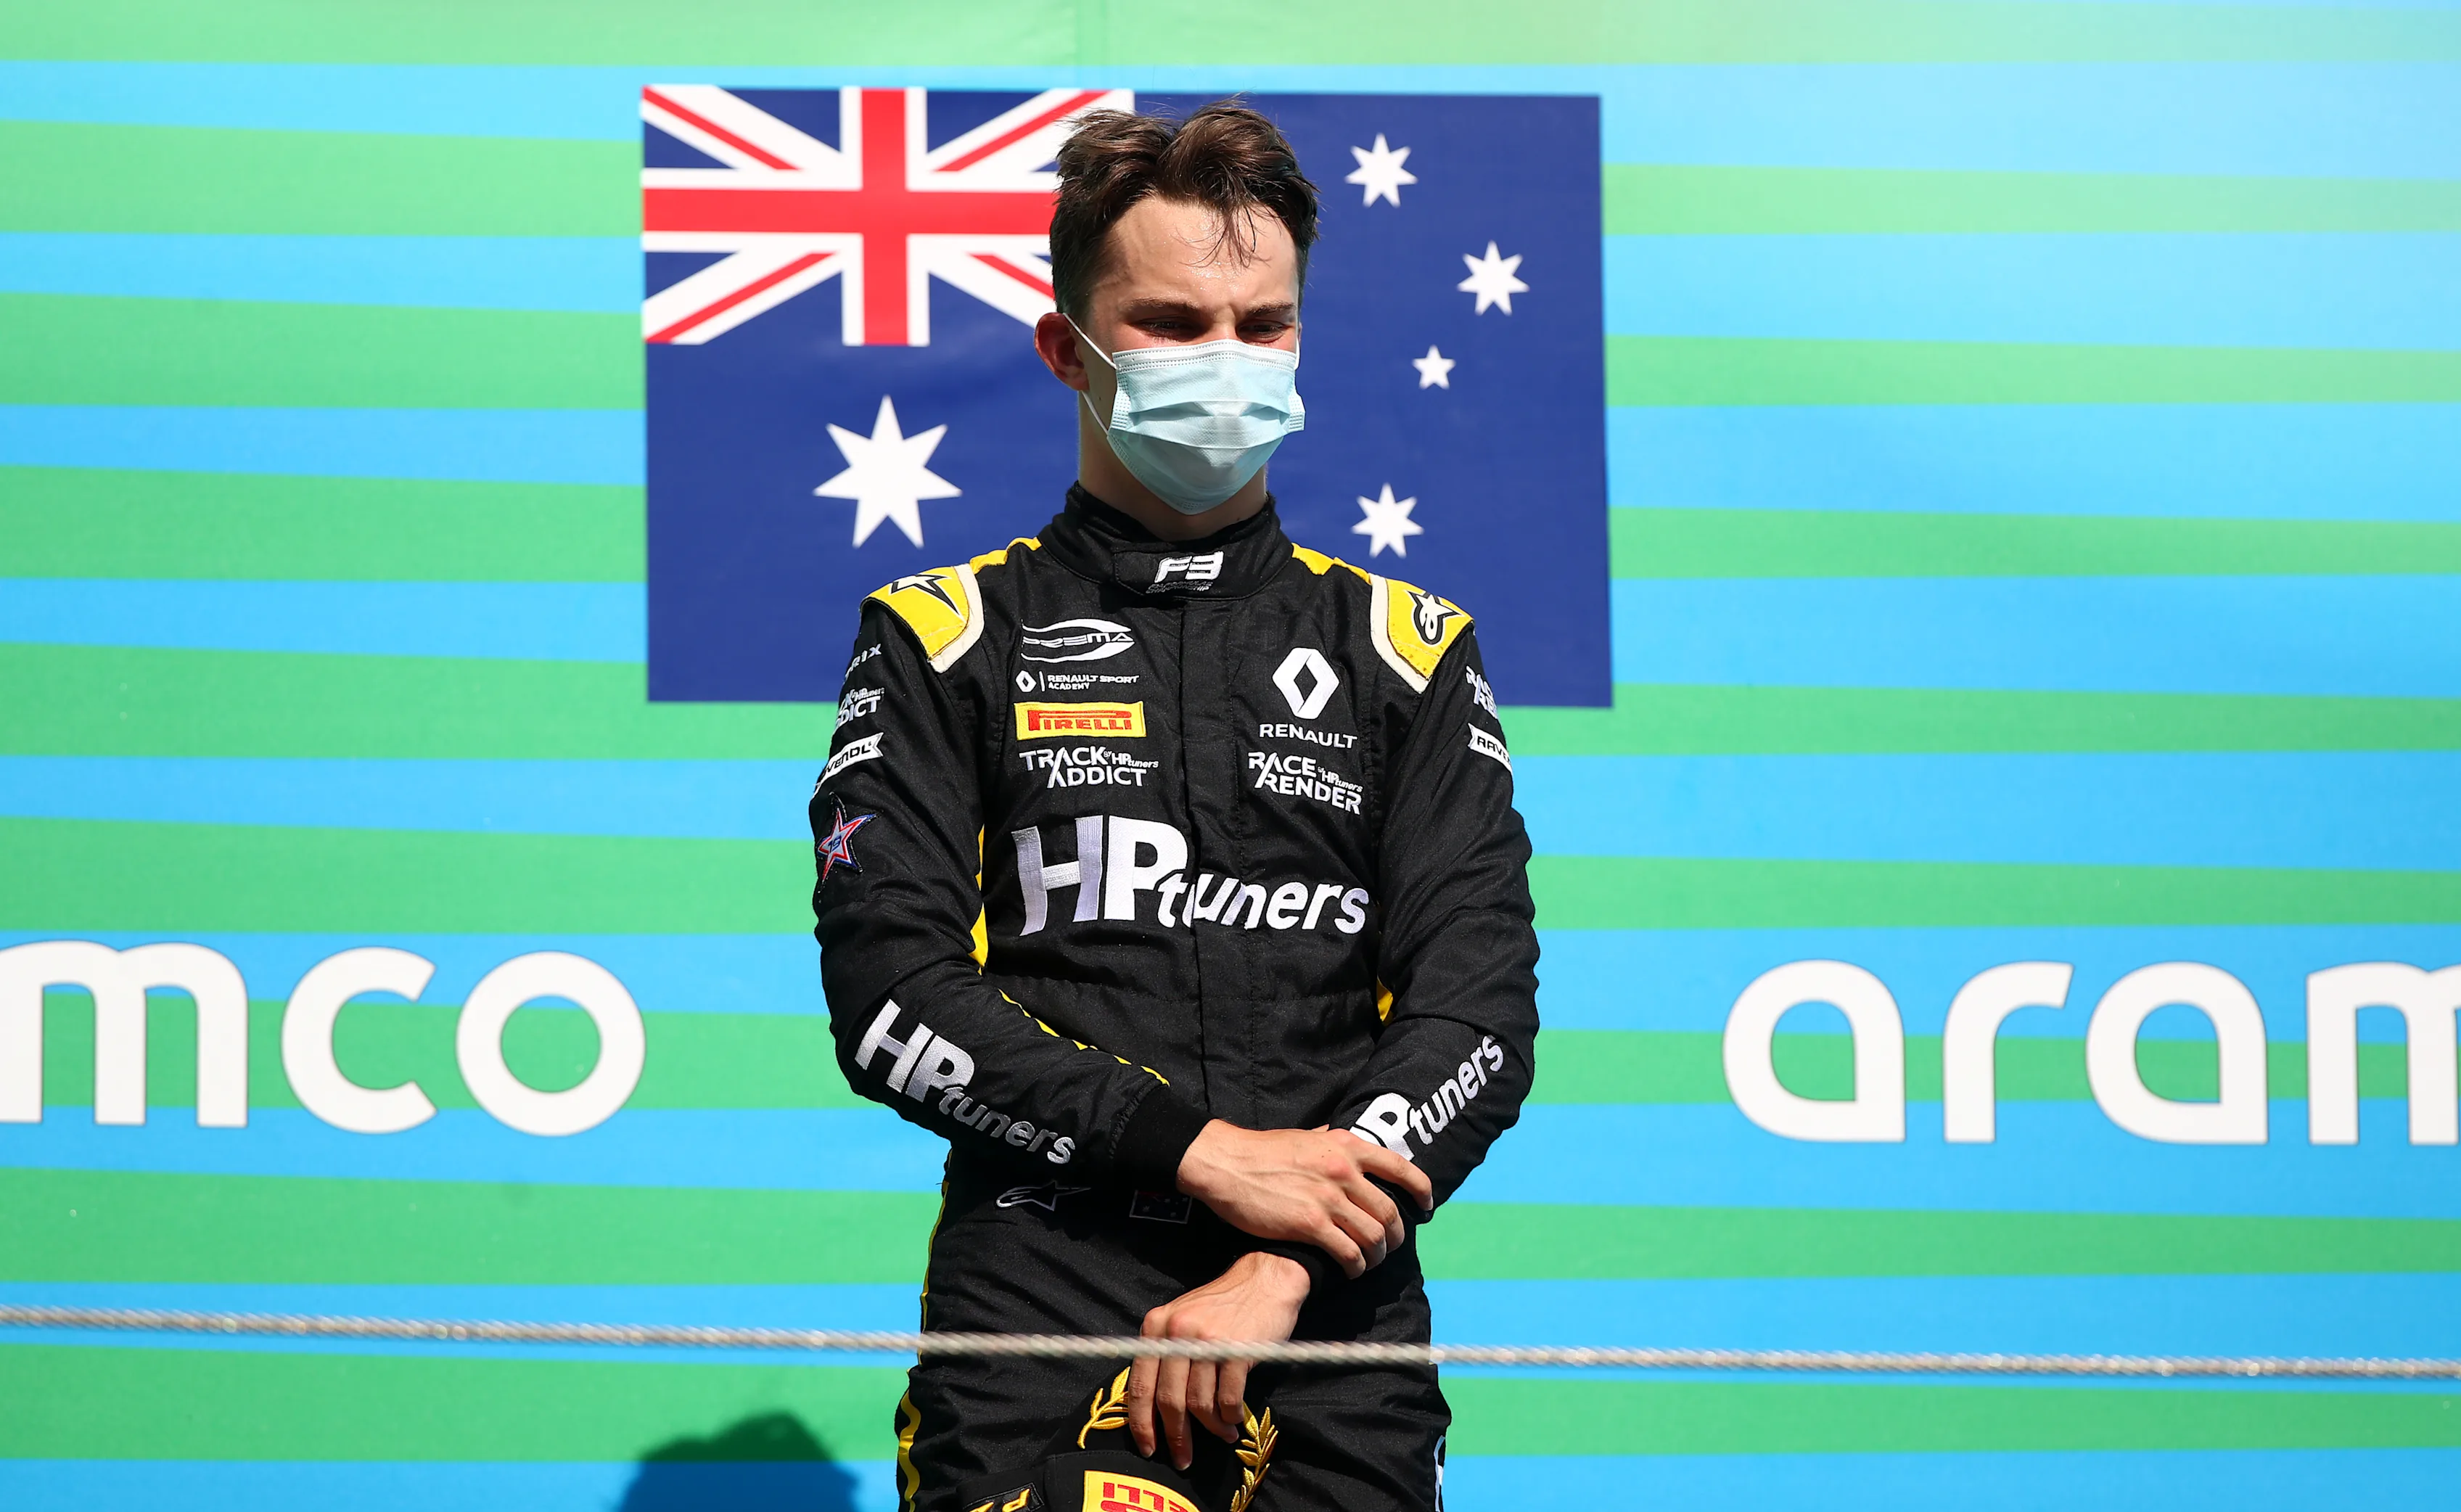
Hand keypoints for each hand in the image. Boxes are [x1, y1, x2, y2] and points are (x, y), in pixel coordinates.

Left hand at [1127, 1251, 1308, 1469]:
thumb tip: (1154, 1410)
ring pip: (1199, 1403)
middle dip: (1175, 1436)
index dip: (1141, 1424)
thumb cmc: (1223, 1308)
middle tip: (1183, 1458)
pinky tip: (1235, 1420)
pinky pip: (1228, 1398)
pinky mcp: (1237, 1349)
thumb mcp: (1182, 1321)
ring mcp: (1207, 1340)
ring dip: (1211, 1427)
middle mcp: (1176, 1331)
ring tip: (1222, 1434)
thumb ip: (1166, 1356)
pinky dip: (1230, 1416)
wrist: (1265, 1279)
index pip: (1140, 1385)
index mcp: (1156, 1326)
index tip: (1148, 1449)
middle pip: (1168, 1400)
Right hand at [1176, 1120, 1433, 1277]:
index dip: (1422, 1192)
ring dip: (1377, 1256)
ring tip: (1370, 1263)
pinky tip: (1351, 1270)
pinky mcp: (1310, 1224)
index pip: (1402, 1169)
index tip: (1425, 1208)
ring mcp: (1328, 1198)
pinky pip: (1348, 1253)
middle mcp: (1344, 1170)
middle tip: (1390, 1246)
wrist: (1227, 1163)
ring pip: (1373, 1236)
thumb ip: (1330, 1140)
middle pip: (1390, 1212)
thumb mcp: (1307, 1136)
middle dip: (1396, 1236)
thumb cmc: (1263, 1150)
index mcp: (1347, 1146)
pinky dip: (1356, 1266)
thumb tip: (1340, 1136)